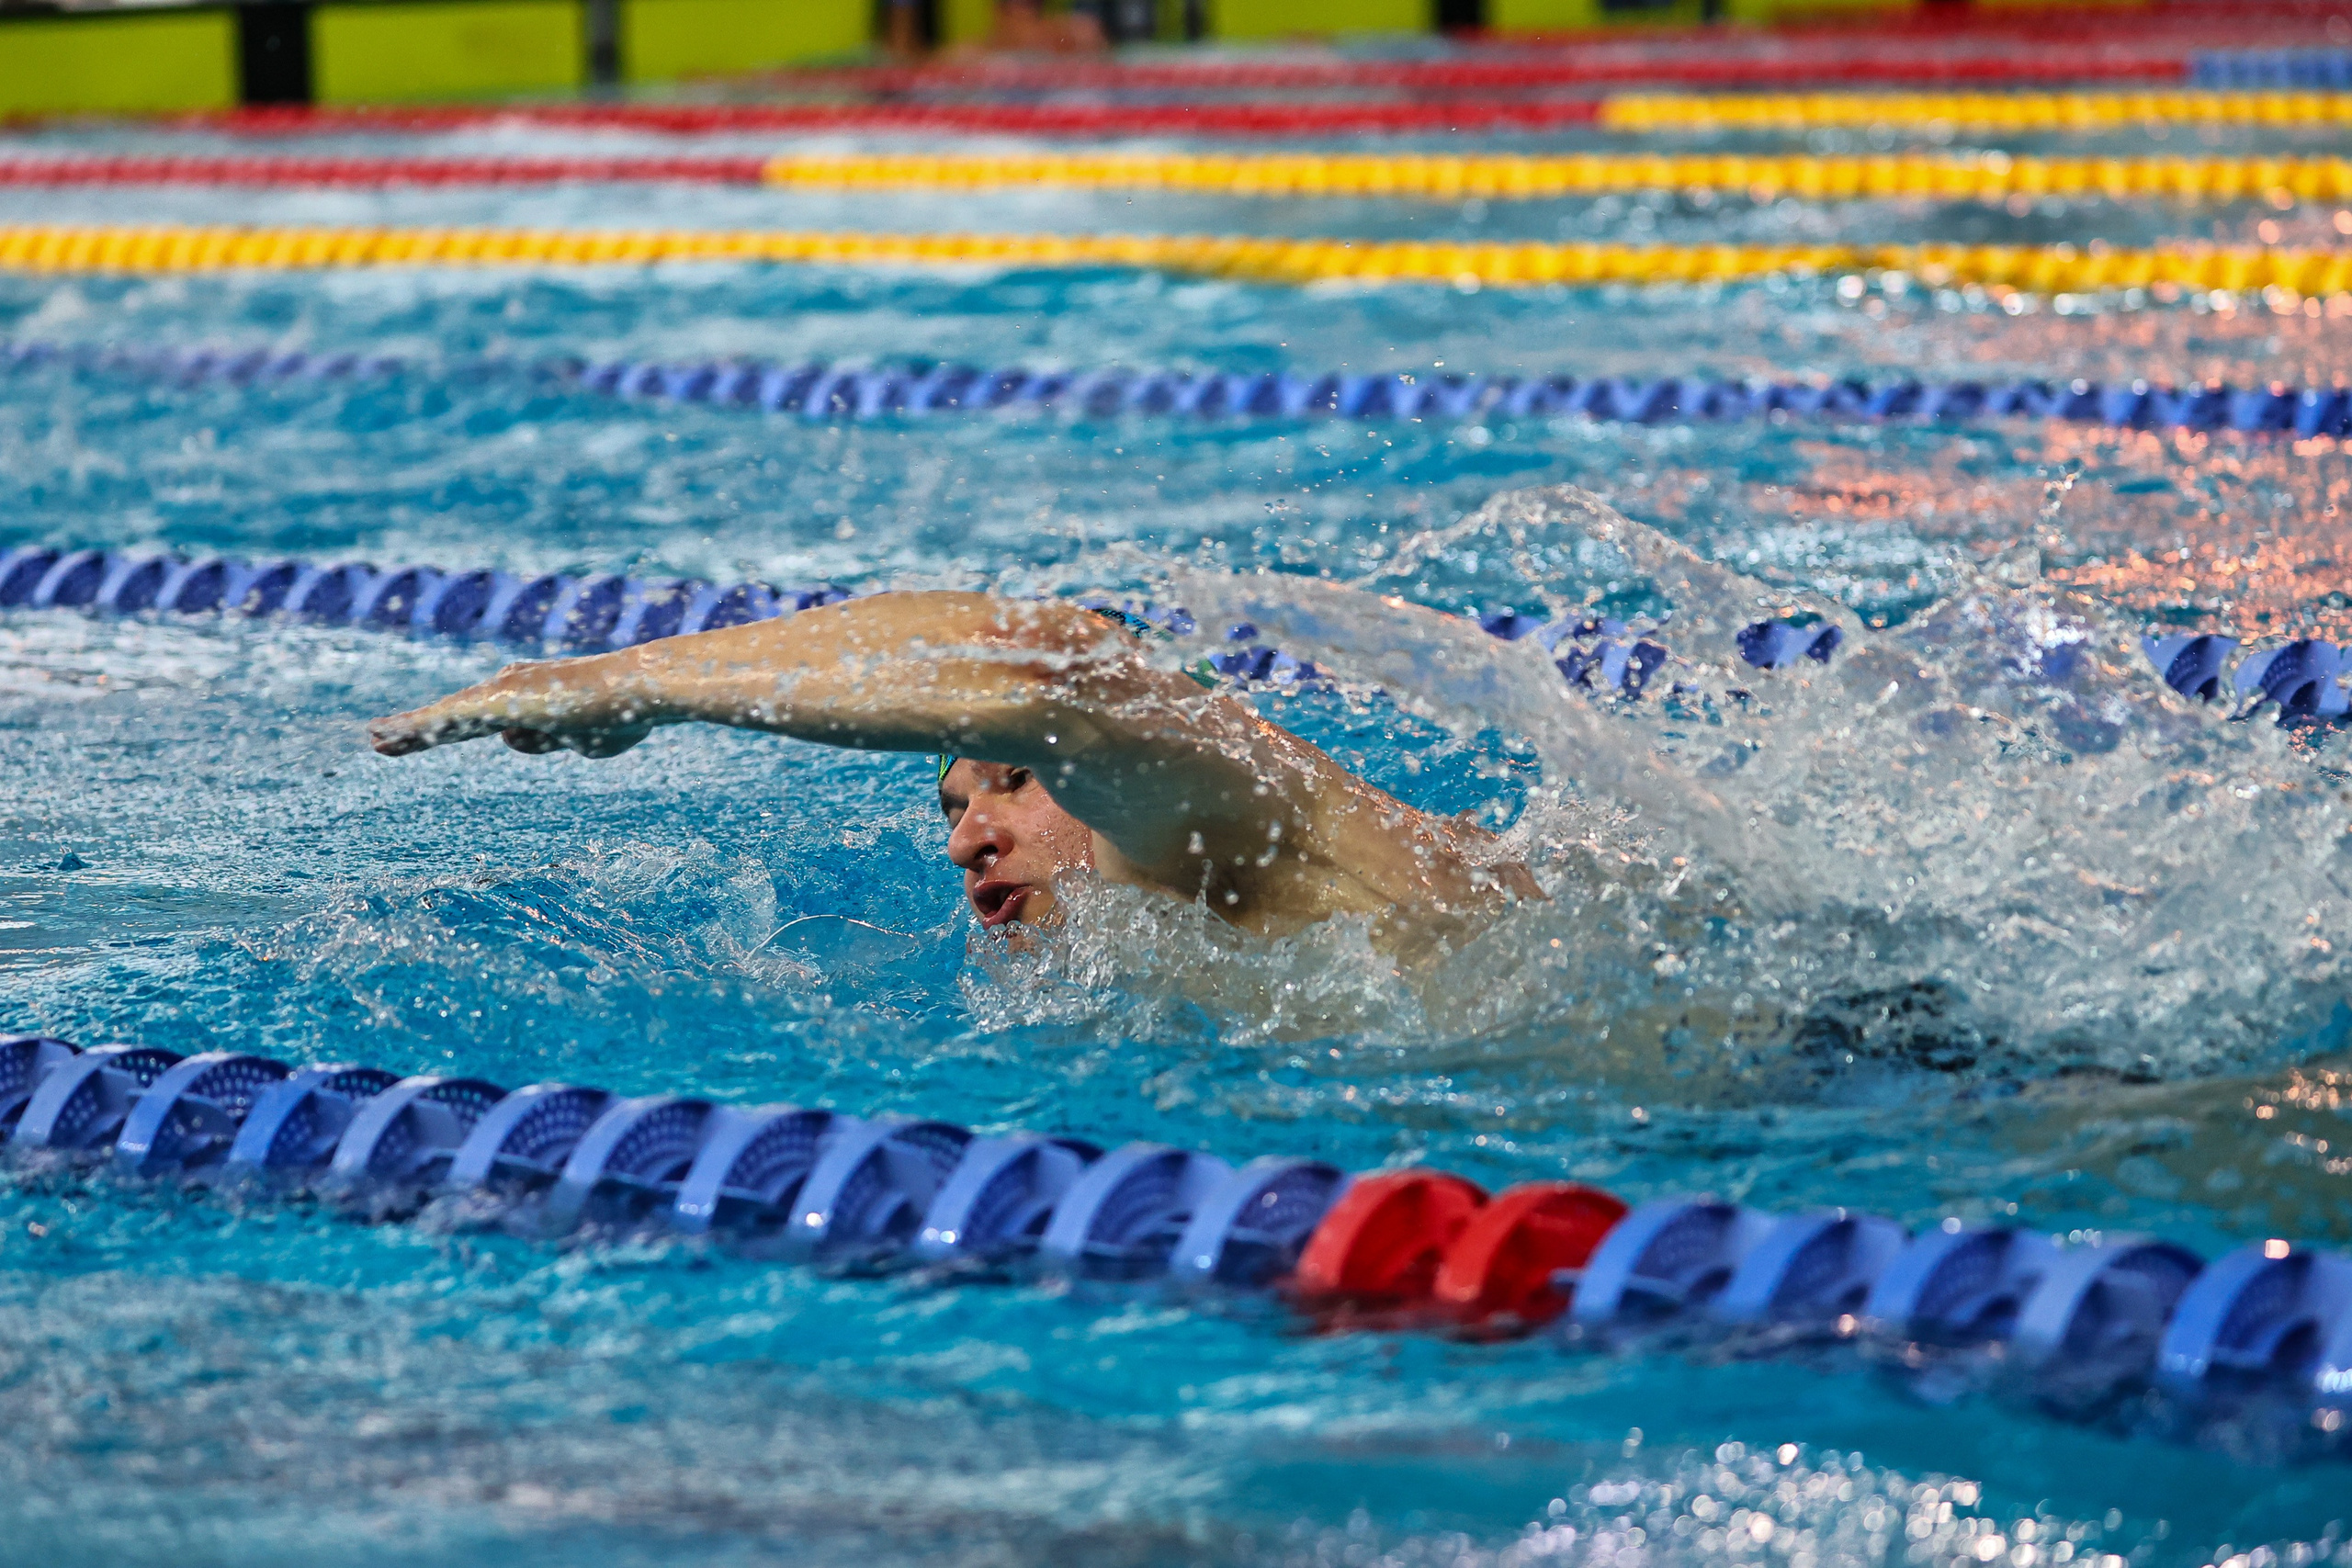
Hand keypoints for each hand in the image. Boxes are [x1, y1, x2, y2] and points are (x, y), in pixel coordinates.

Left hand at [368, 660, 656, 758]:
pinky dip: (410, 731)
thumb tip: (510, 736)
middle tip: (378, 737)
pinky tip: (382, 738)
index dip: (447, 727)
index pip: (480, 717)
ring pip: (440, 719)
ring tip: (375, 739)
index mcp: (529, 696)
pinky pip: (439, 722)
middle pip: (451, 715)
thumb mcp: (587, 739)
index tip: (423, 735)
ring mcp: (496, 696)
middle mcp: (506, 689)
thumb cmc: (621, 711)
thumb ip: (549, 739)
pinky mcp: (490, 705)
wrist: (630, 690)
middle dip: (415, 728)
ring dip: (407, 731)